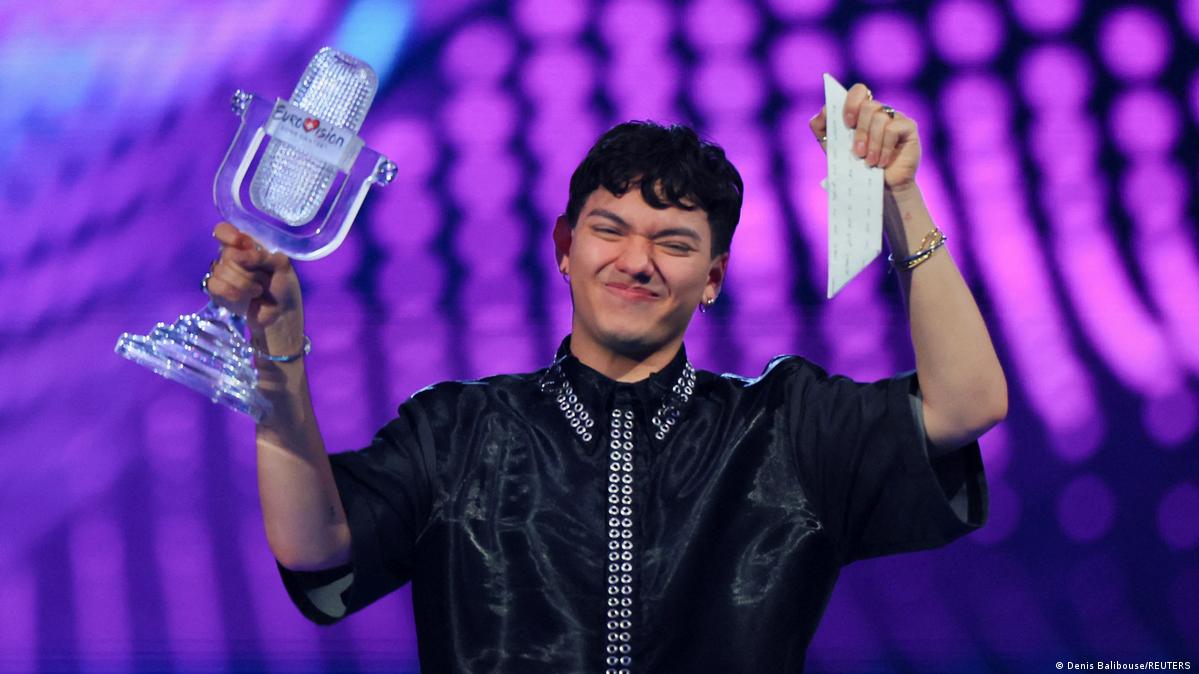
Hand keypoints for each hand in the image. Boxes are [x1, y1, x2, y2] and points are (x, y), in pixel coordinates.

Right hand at [206, 222, 303, 340]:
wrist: (281, 315)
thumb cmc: (284, 287)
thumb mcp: (282, 266)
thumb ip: (263, 256)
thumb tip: (238, 255)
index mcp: (247, 246)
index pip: (224, 231)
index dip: (228, 234)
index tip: (240, 242)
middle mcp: (232, 256)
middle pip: (227, 253)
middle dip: (248, 269)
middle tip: (264, 278)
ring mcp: (224, 273)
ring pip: (221, 270)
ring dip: (244, 283)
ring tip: (259, 290)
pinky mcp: (219, 290)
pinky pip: (213, 284)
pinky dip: (230, 290)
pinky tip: (243, 296)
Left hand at [808, 82, 921, 190]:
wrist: (880, 189)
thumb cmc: (857, 168)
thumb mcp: (834, 149)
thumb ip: (823, 129)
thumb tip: (822, 112)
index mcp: (862, 113)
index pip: (859, 91)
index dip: (851, 103)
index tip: (847, 123)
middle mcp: (880, 111)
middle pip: (869, 106)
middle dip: (860, 132)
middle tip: (857, 153)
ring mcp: (896, 117)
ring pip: (880, 118)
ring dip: (872, 144)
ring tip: (869, 162)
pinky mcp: (909, 127)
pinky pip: (893, 128)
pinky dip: (884, 147)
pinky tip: (882, 162)